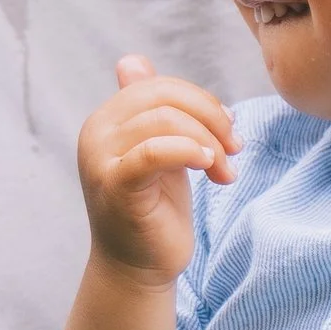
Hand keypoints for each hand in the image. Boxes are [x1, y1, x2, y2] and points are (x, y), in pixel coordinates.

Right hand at [76, 56, 236, 287]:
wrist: (139, 268)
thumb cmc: (154, 211)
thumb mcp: (159, 150)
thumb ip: (151, 111)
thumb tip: (130, 60)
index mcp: (106, 119)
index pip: (159, 85)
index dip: (202, 102)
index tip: (229, 131)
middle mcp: (95, 132)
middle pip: (162, 96)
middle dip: (209, 117)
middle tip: (235, 149)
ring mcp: (100, 158)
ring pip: (164, 120)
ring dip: (208, 141)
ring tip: (224, 171)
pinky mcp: (113, 185)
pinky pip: (154, 151)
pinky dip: (189, 151)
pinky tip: (210, 166)